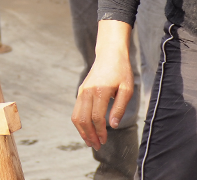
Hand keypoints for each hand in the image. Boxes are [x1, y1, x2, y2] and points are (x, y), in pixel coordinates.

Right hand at [72, 20, 132, 150]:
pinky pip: (76, 110)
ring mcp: (82, 91)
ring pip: (76, 115)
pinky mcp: (81, 91)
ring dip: (82, 131)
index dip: (100, 132)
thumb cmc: (121, 72)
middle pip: (83, 119)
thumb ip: (120, 107)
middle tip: (96, 147)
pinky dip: (80, 122)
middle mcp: (87, 91)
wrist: (109, 55)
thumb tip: (113, 125)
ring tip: (89, 141)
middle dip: (89, 135)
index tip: (105, 141)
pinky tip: (87, 129)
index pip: (96, 117)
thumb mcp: (127, 89)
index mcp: (100, 91)